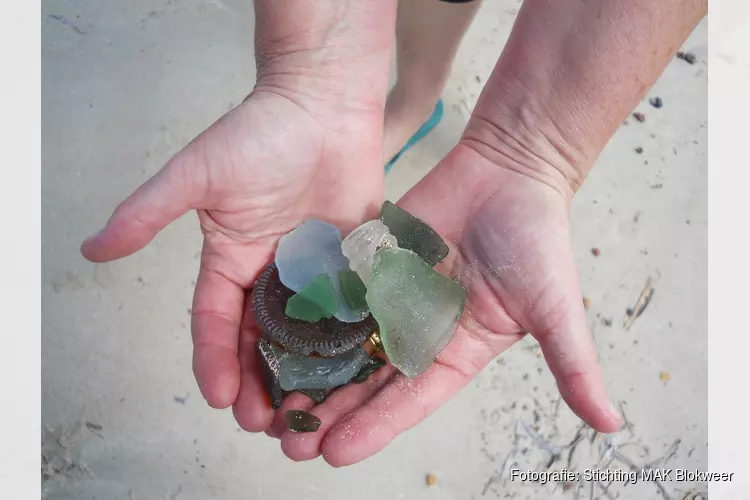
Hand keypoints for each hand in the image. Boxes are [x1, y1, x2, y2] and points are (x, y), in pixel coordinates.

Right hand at [81, 87, 385, 429]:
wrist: (323, 104)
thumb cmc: (260, 132)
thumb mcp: (197, 174)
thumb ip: (148, 212)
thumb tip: (91, 248)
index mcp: (231, 259)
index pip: (215, 320)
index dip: (214, 359)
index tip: (216, 396)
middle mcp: (270, 271)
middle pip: (260, 339)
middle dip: (257, 381)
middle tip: (265, 423)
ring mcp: (313, 269)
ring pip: (305, 334)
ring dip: (303, 374)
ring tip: (307, 413)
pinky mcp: (352, 261)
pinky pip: (349, 307)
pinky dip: (348, 341)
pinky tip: (352, 373)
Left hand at [268, 144, 621, 465]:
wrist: (511, 169)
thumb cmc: (537, 238)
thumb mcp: (554, 308)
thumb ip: (573, 365)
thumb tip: (613, 426)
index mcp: (456, 352)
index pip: (409, 400)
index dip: (373, 426)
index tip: (334, 453)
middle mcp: (419, 332)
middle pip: (367, 380)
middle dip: (331, 410)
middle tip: (288, 440)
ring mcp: (391, 297)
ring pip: (344, 342)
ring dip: (311, 371)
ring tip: (273, 399)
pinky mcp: (372, 264)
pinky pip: (337, 293)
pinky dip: (309, 316)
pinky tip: (274, 334)